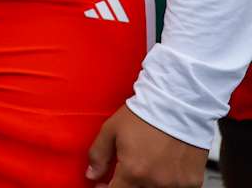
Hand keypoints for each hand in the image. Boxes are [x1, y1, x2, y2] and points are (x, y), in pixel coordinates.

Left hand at [87, 106, 207, 186]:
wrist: (179, 106)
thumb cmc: (146, 115)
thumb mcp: (111, 130)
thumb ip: (98, 155)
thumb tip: (92, 174)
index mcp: (134, 171)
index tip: (103, 184)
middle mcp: (156, 182)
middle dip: (127, 186)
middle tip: (124, 175)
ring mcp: (176, 184)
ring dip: (146, 185)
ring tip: (145, 168)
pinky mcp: (193, 182)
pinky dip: (168, 184)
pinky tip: (163, 170)